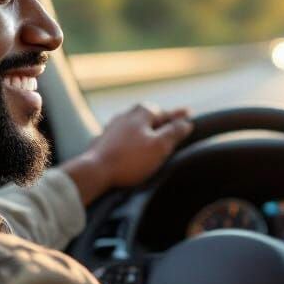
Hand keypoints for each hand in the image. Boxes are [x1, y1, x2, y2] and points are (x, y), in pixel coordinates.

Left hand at [62, 104, 192, 205]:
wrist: (95, 171)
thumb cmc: (130, 159)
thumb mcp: (159, 146)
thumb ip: (174, 132)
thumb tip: (186, 123)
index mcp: (142, 112)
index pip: (166, 113)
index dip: (178, 116)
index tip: (189, 113)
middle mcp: (126, 115)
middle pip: (149, 117)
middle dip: (160, 121)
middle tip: (171, 126)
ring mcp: (112, 127)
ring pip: (134, 126)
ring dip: (144, 130)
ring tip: (151, 137)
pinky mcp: (102, 141)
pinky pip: (122, 137)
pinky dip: (130, 140)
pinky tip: (131, 148)